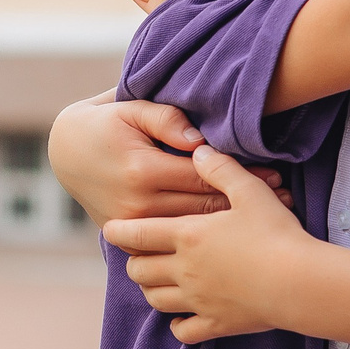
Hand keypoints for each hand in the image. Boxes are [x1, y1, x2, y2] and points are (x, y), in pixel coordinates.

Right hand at [50, 96, 287, 224]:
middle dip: (245, 203)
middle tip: (286, 199)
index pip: (205, 177)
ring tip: (270, 216)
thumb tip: (200, 140)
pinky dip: (202, 236)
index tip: (276, 176)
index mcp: (142, 171)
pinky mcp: (126, 239)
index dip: (242, 177)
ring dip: (231, 223)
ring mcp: (131, 227)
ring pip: (192, 228)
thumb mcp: (130, 108)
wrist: (63, 154)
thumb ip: (166, 119)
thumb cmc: (104, 124)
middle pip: (204, 208)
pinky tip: (231, 234)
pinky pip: (171, 240)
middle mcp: (138, 205)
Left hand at [101, 148, 318, 342]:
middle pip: (138, 270)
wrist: (300, 281)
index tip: (111, 230)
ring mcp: (198, 301)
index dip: (118, 232)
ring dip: (151, 289)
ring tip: (160, 280)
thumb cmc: (276, 233)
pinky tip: (184, 314)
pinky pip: (182, 331)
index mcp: (187, 236)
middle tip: (144, 253)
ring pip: (154, 300)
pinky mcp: (216, 325)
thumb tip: (198, 152)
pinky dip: (177, 324)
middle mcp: (184, 271)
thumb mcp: (250, 191)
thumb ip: (220, 169)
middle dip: (135, 261)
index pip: (136, 234)